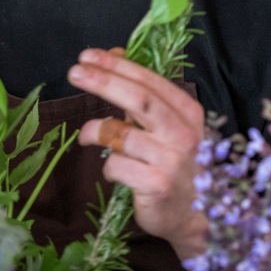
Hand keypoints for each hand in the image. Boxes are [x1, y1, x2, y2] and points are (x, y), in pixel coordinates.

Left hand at [68, 48, 208, 259]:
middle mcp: (183, 134)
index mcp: (188, 113)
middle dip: (104, 82)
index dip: (117, 66)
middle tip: (75, 72)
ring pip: (121, 134)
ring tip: (86, 135)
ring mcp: (170, 160)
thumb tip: (116, 54)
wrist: (196, 215)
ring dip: (95, 130)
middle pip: (139, 100)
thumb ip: (144, 94)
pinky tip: (114, 170)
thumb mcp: (169, 126)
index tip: (89, 56)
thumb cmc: (177, 164)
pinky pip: (117, 165)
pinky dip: (108, 166)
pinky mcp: (156, 185)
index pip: (150, 81)